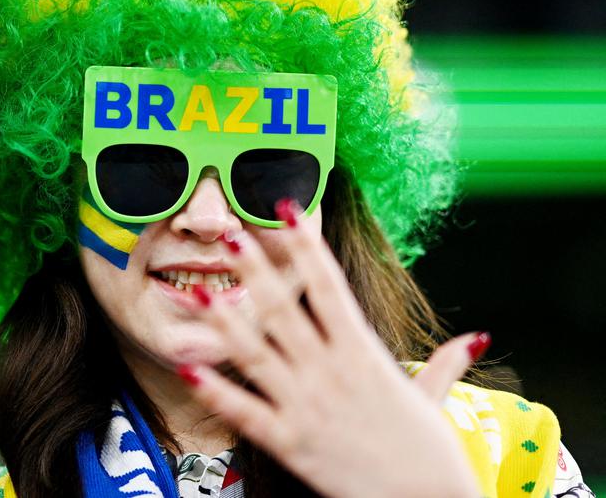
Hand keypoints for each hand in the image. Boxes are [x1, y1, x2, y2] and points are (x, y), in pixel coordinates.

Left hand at [177, 201, 481, 497]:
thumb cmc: (428, 455)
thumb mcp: (435, 399)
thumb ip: (446, 362)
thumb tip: (476, 337)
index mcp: (363, 353)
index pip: (329, 285)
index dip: (306, 245)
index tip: (287, 210)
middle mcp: (330, 371)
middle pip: (284, 309)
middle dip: (254, 269)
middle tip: (228, 232)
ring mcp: (306, 406)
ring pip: (256, 354)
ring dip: (225, 322)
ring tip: (199, 292)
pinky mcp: (290, 442)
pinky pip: (245, 411)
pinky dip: (216, 390)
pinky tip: (188, 369)